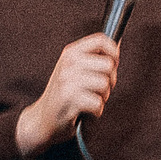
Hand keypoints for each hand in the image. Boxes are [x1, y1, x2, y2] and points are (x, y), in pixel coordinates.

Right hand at [16, 33, 118, 157]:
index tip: (113, 65)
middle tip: (99, 90)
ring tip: (90, 100)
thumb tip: (118, 43)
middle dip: (110, 81)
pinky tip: (86, 111)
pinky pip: (98, 104)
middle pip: (108, 65)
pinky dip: (96, 111)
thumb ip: (95, 58)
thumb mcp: (75, 70)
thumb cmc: (65, 95)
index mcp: (70, 52)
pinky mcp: (68, 99)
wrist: (42, 119)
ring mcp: (67, 80)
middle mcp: (68, 63)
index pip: (101, 40)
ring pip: (104, 84)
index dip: (114, 52)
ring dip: (103, 97)